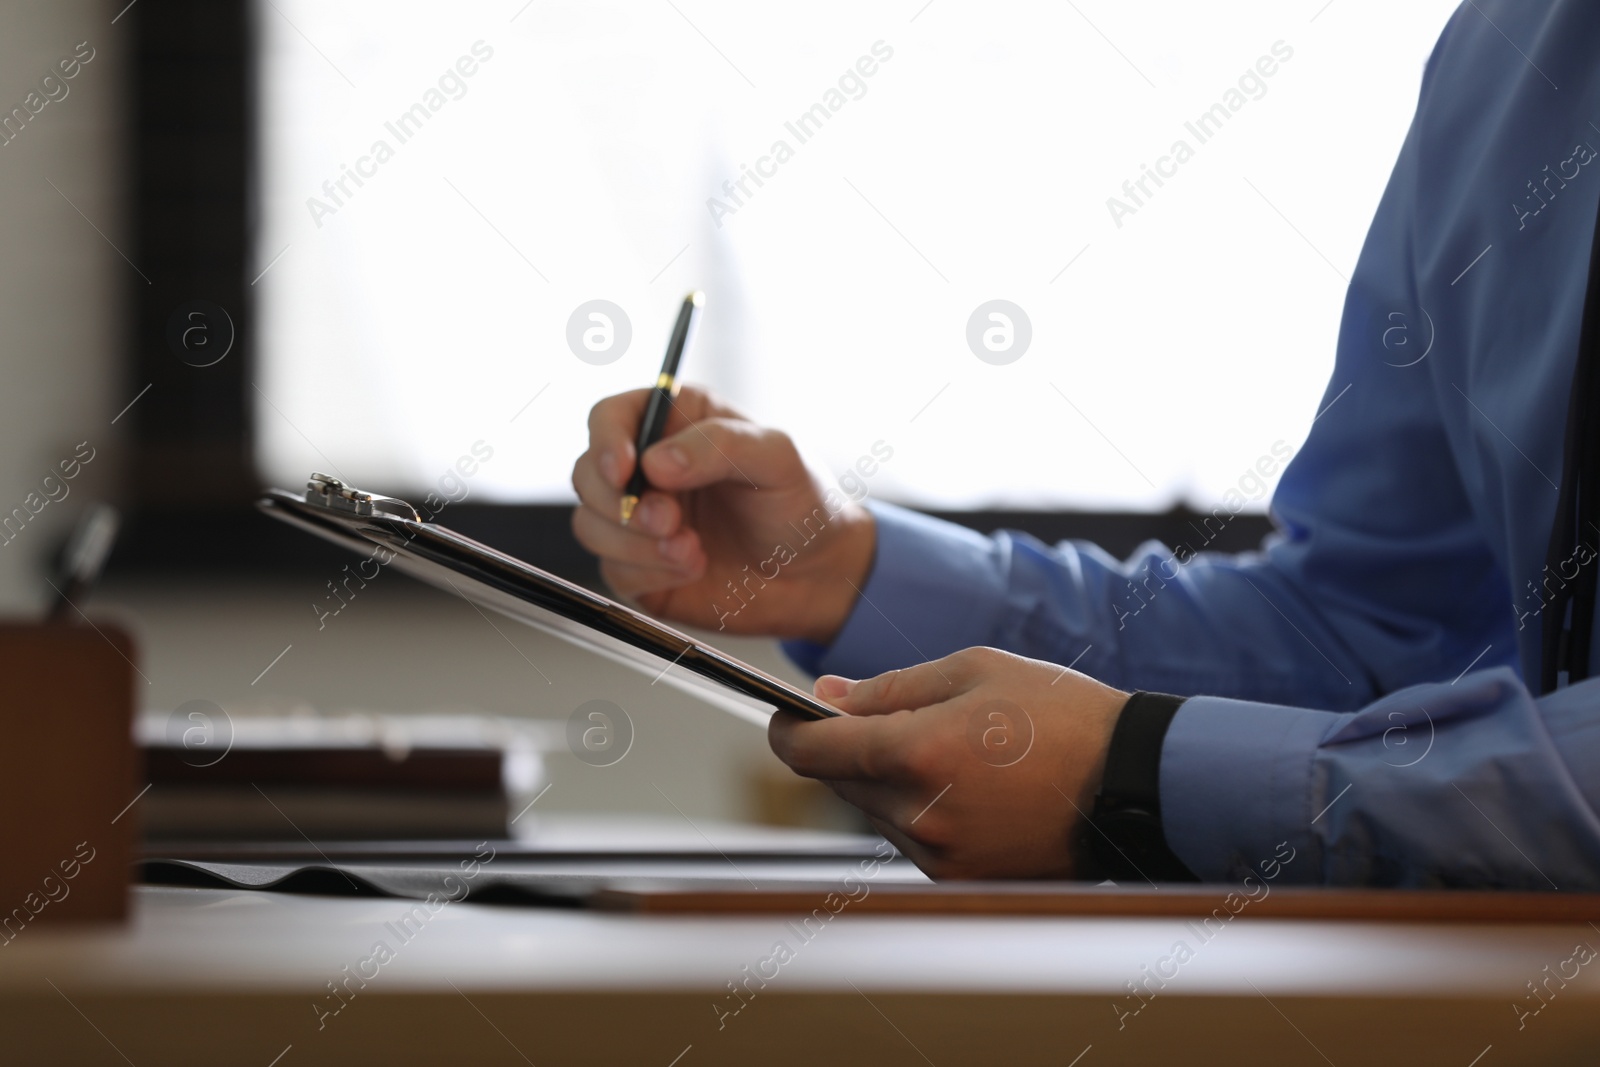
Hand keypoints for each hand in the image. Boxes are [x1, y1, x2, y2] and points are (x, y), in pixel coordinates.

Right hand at [572, 385, 874, 641]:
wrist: (817, 575)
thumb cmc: (802, 503)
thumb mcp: (776, 457)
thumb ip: (718, 446)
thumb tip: (656, 462)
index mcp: (676, 422)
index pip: (611, 417)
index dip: (606, 441)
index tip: (624, 470)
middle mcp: (649, 467)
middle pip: (588, 474)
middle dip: (622, 503)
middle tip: (669, 519)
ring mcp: (640, 519)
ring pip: (591, 524)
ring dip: (636, 543)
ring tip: (691, 548)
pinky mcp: (640, 567)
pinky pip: (613, 569)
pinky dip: (648, 572)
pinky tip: (692, 566)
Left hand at [768, 647, 1129, 879]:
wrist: (1135, 782)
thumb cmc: (1062, 716)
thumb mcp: (974, 671)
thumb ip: (889, 687)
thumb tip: (827, 697)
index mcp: (918, 753)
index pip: (811, 753)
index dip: (787, 732)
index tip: (786, 717)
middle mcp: (919, 813)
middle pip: (837, 783)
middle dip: (846, 749)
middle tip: (887, 719)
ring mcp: (939, 854)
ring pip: (872, 811)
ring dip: (884, 781)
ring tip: (948, 750)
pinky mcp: (959, 878)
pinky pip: (908, 837)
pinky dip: (916, 809)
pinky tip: (965, 784)